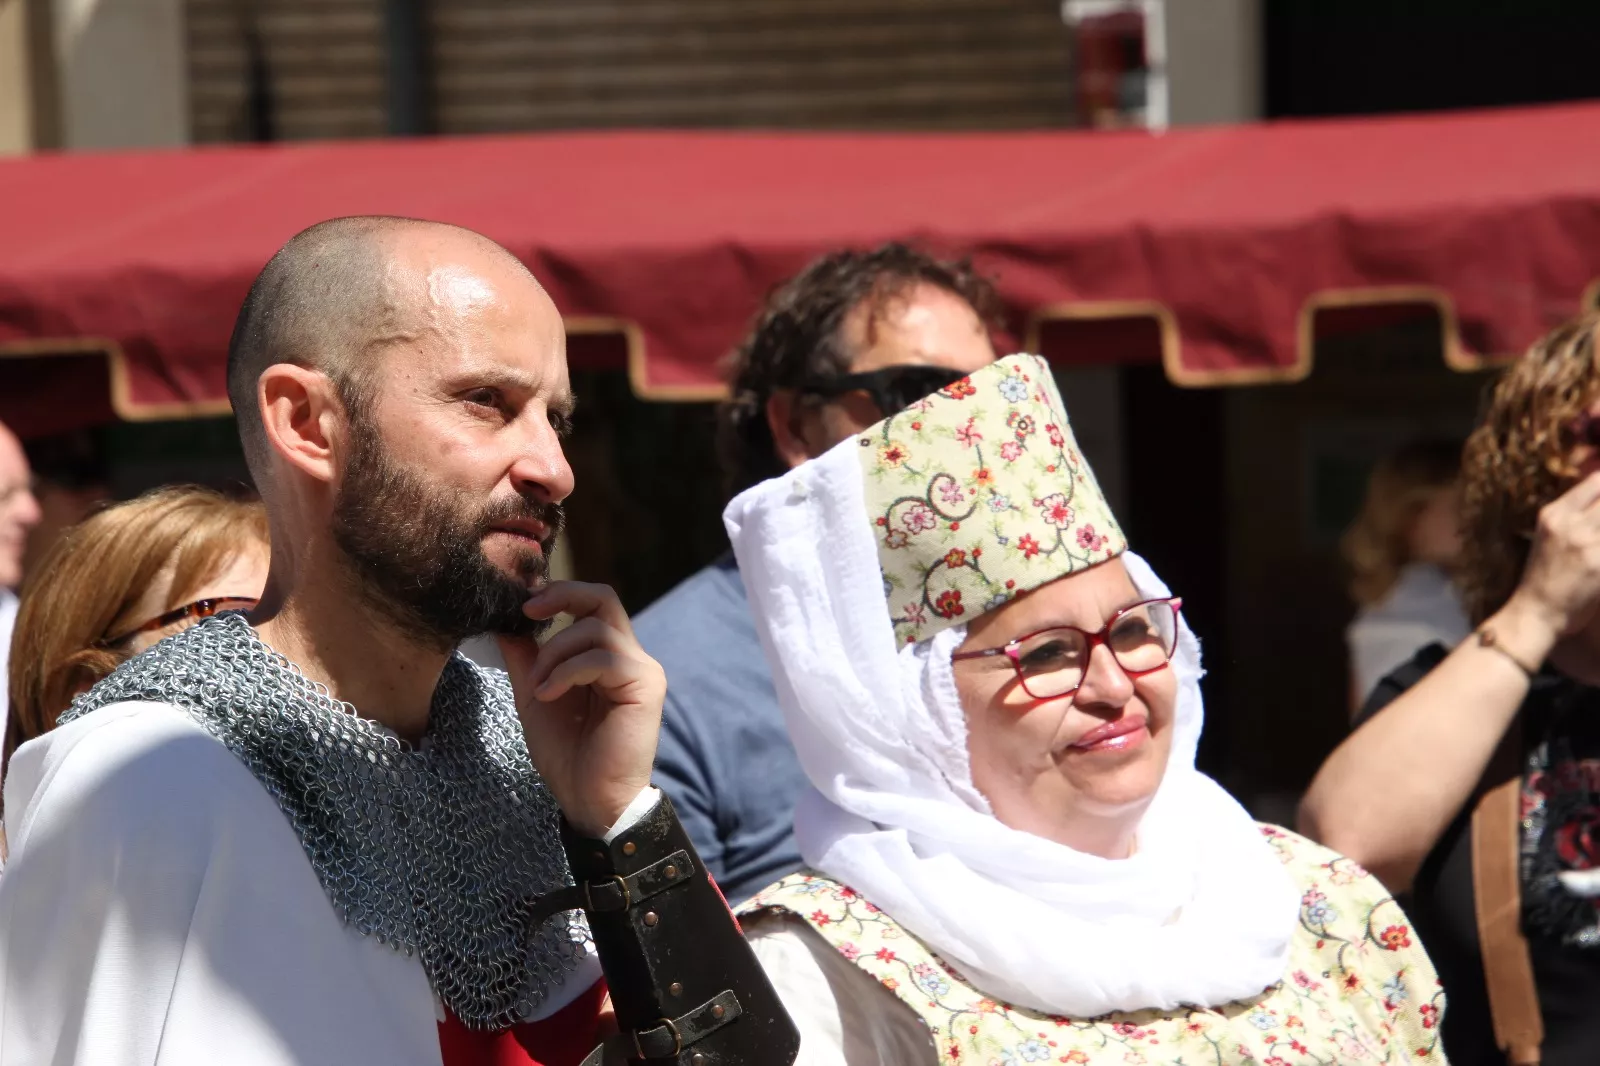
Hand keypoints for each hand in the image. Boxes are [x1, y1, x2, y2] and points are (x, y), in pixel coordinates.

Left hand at [496, 581, 665, 836]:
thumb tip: (505, 621)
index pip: (591, 604)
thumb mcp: (535, 695)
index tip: (522, 604)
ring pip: (596, 628)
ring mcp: (641, 669)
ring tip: (538, 687)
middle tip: (527, 610)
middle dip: (562, 595)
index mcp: (606, 656)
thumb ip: (527, 658)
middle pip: (603, 598)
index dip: (559, 594)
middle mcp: (629, 656)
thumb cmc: (567, 753)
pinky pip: (603, 658)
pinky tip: (549, 694)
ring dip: (555, 653)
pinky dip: (567, 671)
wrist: (589, 799)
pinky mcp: (645, 686)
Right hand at [1505, 471, 1599, 645]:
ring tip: (1598, 550)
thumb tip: (1599, 509)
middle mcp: (1568, 523)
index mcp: (1552, 514)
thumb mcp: (1549, 539)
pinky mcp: (1599, 563)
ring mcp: (1585, 542)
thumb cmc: (1544, 579)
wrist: (1535, 614)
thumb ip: (1574, 519)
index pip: (1596, 482)